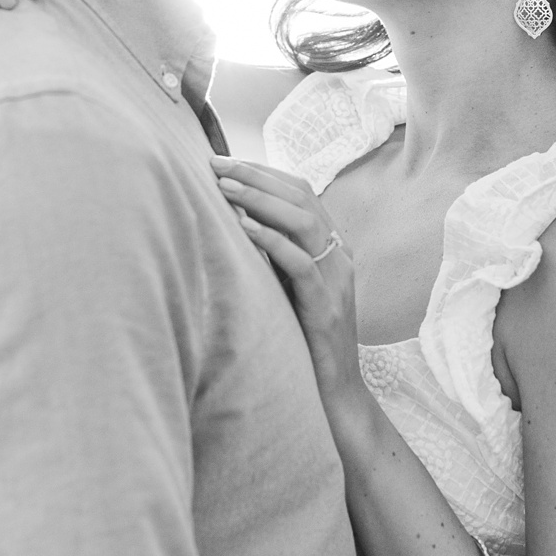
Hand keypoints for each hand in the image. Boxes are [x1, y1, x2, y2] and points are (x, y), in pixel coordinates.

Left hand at [212, 155, 360, 388]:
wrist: (334, 394)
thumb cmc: (303, 339)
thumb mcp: (289, 287)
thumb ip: (274, 255)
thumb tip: (231, 221)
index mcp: (333, 248)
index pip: (301, 192)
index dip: (263, 173)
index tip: (224, 161)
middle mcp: (340, 256)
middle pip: (301, 198)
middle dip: (256, 176)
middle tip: (215, 163)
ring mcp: (337, 280)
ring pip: (303, 222)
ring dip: (260, 200)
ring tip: (222, 186)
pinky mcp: (325, 307)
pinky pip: (300, 263)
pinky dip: (271, 240)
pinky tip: (242, 227)